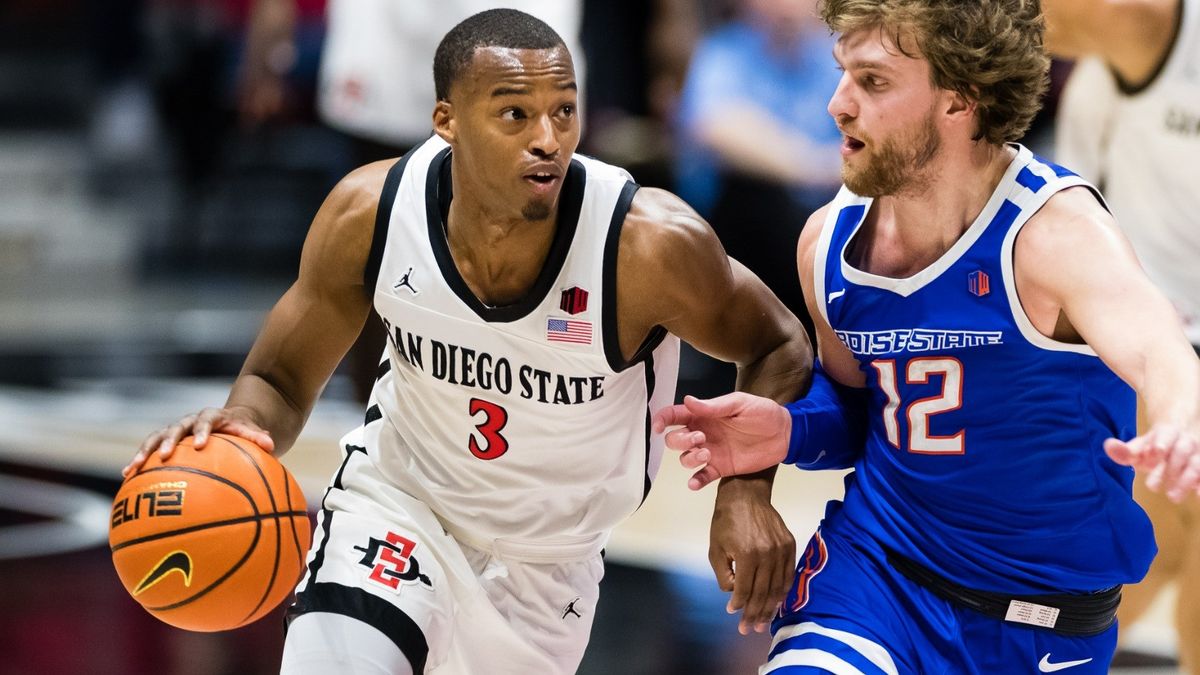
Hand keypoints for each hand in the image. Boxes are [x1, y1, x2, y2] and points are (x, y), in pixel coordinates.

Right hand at [123, 407, 273, 477]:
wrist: (229, 421)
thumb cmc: (241, 430)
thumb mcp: (251, 431)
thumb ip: (257, 436)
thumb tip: (271, 445)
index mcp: (212, 416)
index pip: (207, 420)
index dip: (203, 430)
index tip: (201, 444)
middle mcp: (191, 421)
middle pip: (177, 427)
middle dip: (170, 440)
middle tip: (165, 455)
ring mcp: (176, 430)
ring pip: (157, 437)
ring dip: (146, 451)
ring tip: (134, 467)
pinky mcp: (166, 441)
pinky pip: (150, 450)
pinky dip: (139, 460)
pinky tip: (128, 475)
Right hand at [652, 393, 789, 489]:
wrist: (784, 434)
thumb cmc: (763, 413)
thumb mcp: (739, 403)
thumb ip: (713, 406)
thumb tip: (688, 400)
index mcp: (704, 415)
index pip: (674, 416)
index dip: (661, 420)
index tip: (658, 427)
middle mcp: (702, 434)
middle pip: (674, 440)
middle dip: (680, 440)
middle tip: (701, 438)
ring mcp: (710, 452)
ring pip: (684, 459)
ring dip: (689, 458)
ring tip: (708, 454)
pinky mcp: (721, 468)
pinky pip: (702, 477)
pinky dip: (695, 481)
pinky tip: (695, 482)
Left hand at [709, 475, 795, 634]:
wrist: (745, 495)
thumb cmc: (725, 521)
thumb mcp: (715, 548)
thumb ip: (724, 575)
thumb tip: (734, 595)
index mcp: (747, 555)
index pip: (745, 589)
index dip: (740, 605)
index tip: (734, 615)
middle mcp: (767, 553)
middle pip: (763, 592)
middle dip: (755, 614)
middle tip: (750, 629)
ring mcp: (781, 549)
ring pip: (778, 586)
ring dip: (770, 607)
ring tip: (763, 622)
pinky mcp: (789, 544)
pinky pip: (788, 574)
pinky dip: (782, 590)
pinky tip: (776, 602)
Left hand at [1105, 423, 1199, 501]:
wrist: (1181, 438)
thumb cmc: (1155, 447)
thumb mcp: (1140, 447)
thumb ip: (1125, 450)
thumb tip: (1108, 446)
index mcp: (1169, 433)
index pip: (1167, 435)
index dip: (1162, 443)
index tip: (1156, 451)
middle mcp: (1187, 442)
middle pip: (1182, 451)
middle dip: (1170, 467)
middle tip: (1151, 486)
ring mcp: (1199, 455)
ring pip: (1197, 465)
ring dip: (1186, 481)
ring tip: (1172, 496)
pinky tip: (1197, 496)